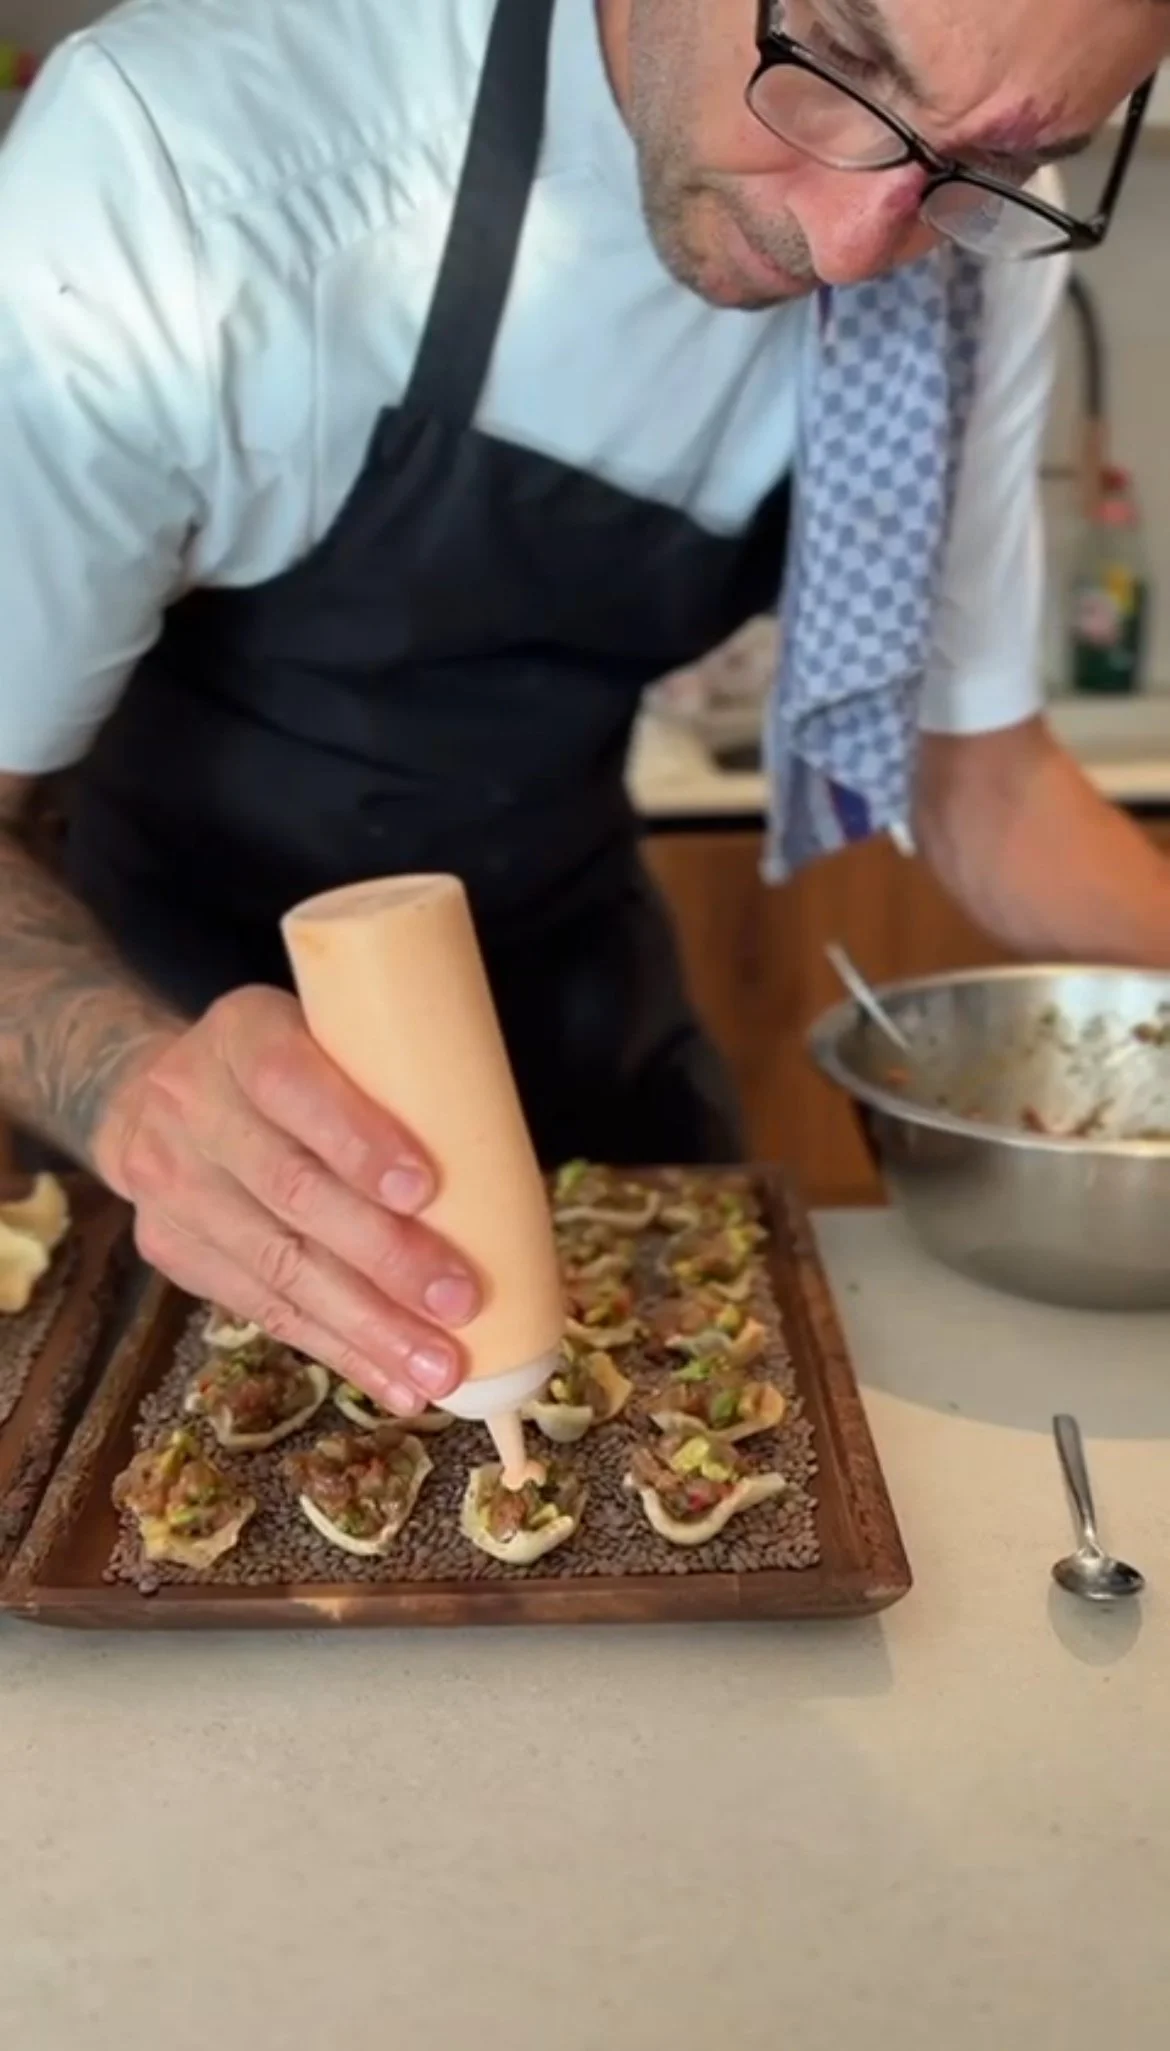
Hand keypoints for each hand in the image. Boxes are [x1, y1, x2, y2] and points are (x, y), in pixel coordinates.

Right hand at [92, 985, 478, 1415]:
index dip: (358, 1139)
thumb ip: (392, 1082)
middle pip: (292, 1191)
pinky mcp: (171, 1250)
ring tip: (438, 1369)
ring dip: (369, 1328)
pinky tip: (392, 1381)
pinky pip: (262, 1310)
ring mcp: (173, 1185)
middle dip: (384, 1256)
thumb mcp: (328, 1038)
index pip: (292, 1084)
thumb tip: (505, 1171)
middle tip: (460, 1302)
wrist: (153, 1094)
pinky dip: (337, 1350)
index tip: (427, 1189)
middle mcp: (193, 1106)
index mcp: (243, 1035)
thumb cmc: (290, 1068)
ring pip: (278, 1267)